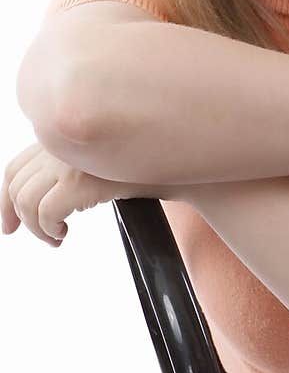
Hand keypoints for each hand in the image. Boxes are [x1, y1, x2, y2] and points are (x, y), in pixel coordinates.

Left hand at [1, 142, 168, 247]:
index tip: (9, 223)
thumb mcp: (106, 162)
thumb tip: (53, 195)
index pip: (15, 166)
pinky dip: (48, 229)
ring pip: (26, 201)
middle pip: (15, 184)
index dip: (4, 198)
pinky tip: (64, 234)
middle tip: (41, 237)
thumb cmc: (153, 169)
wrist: (187, 170)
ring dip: (37, 228)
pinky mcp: (81, 180)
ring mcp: (69, 160)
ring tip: (57, 237)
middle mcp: (62, 142)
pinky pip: (45, 212)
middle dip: (16, 217)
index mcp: (64, 136)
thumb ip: (79, 167)